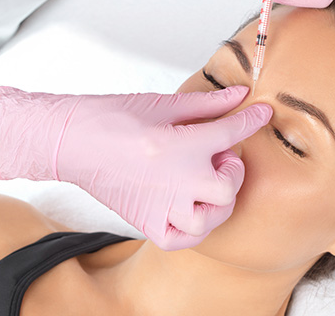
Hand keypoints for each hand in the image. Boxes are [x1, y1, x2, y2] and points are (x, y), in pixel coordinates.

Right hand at [0, 86, 271, 249]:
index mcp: (181, 146)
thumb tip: (239, 95)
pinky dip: (192, 229)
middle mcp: (176, 181)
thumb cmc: (111, 118)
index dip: (252, 119)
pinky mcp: (146, 222)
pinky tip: (189, 209)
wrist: (72, 141)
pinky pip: (182, 239)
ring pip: (210, 218)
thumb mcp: (165, 104)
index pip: (232, 132)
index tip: (262, 113)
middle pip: (228, 186)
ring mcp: (162, 206)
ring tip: (206, 184)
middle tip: (219, 156)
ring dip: (216, 201)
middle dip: (232, 169)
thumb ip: (208, 104)